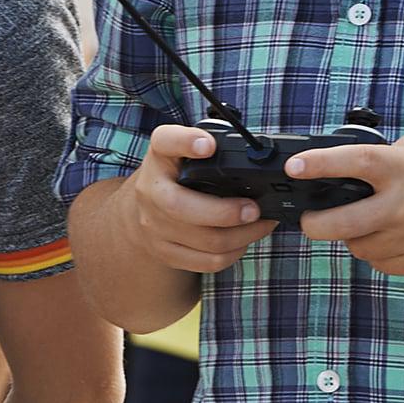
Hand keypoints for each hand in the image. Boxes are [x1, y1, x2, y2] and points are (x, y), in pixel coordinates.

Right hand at [121, 125, 277, 274]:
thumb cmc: (175, 175)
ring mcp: (155, 226)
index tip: (208, 146)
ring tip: (262, 223)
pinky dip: (233, 253)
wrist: (142, 210)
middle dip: (225, 212)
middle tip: (254, 209)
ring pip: (205, 240)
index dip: (186, 142)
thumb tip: (251, 152)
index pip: (165, 141)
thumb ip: (208, 144)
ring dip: (242, 235)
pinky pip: (207, 261)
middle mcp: (151, 190)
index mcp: (160, 156)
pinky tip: (244, 240)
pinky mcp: (166, 253)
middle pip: (182, 207)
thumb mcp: (183, 151)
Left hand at [291, 134, 403, 275]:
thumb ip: (393, 158)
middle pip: (340, 226)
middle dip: (315, 224)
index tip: (294, 167)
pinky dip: (379, 252)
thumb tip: (357, 171)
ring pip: (360, 248)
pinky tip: (394, 236)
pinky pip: (383, 263)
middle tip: (311, 218)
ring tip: (372, 220)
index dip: (318, 165)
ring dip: (354, 236)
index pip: (353, 164)